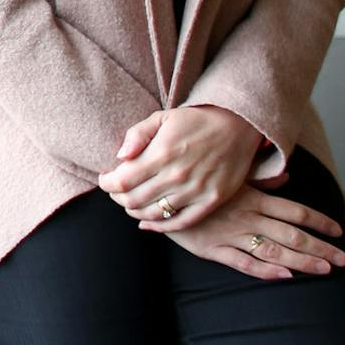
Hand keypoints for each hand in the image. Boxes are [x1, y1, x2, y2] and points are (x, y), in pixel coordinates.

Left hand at [97, 104, 264, 230]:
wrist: (238, 125)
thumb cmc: (196, 120)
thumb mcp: (163, 117)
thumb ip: (137, 135)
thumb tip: (120, 157)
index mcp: (162, 154)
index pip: (122, 181)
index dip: (108, 184)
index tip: (106, 179)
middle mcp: (177, 176)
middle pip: (134, 200)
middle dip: (118, 198)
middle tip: (117, 192)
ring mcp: (195, 191)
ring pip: (154, 214)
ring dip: (135, 212)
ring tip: (130, 204)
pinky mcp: (211, 201)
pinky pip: (180, 223)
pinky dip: (160, 226)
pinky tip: (148, 222)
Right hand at [143, 183, 344, 279]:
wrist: (157, 193)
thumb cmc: (196, 182)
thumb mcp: (231, 177)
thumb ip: (261, 181)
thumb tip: (287, 177)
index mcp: (253, 198)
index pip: (294, 210)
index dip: (319, 221)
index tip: (339, 230)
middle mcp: (247, 217)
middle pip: (291, 234)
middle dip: (320, 247)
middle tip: (344, 259)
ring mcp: (231, 234)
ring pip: (273, 250)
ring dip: (301, 260)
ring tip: (324, 269)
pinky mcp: (213, 249)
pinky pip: (243, 261)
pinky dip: (265, 269)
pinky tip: (285, 275)